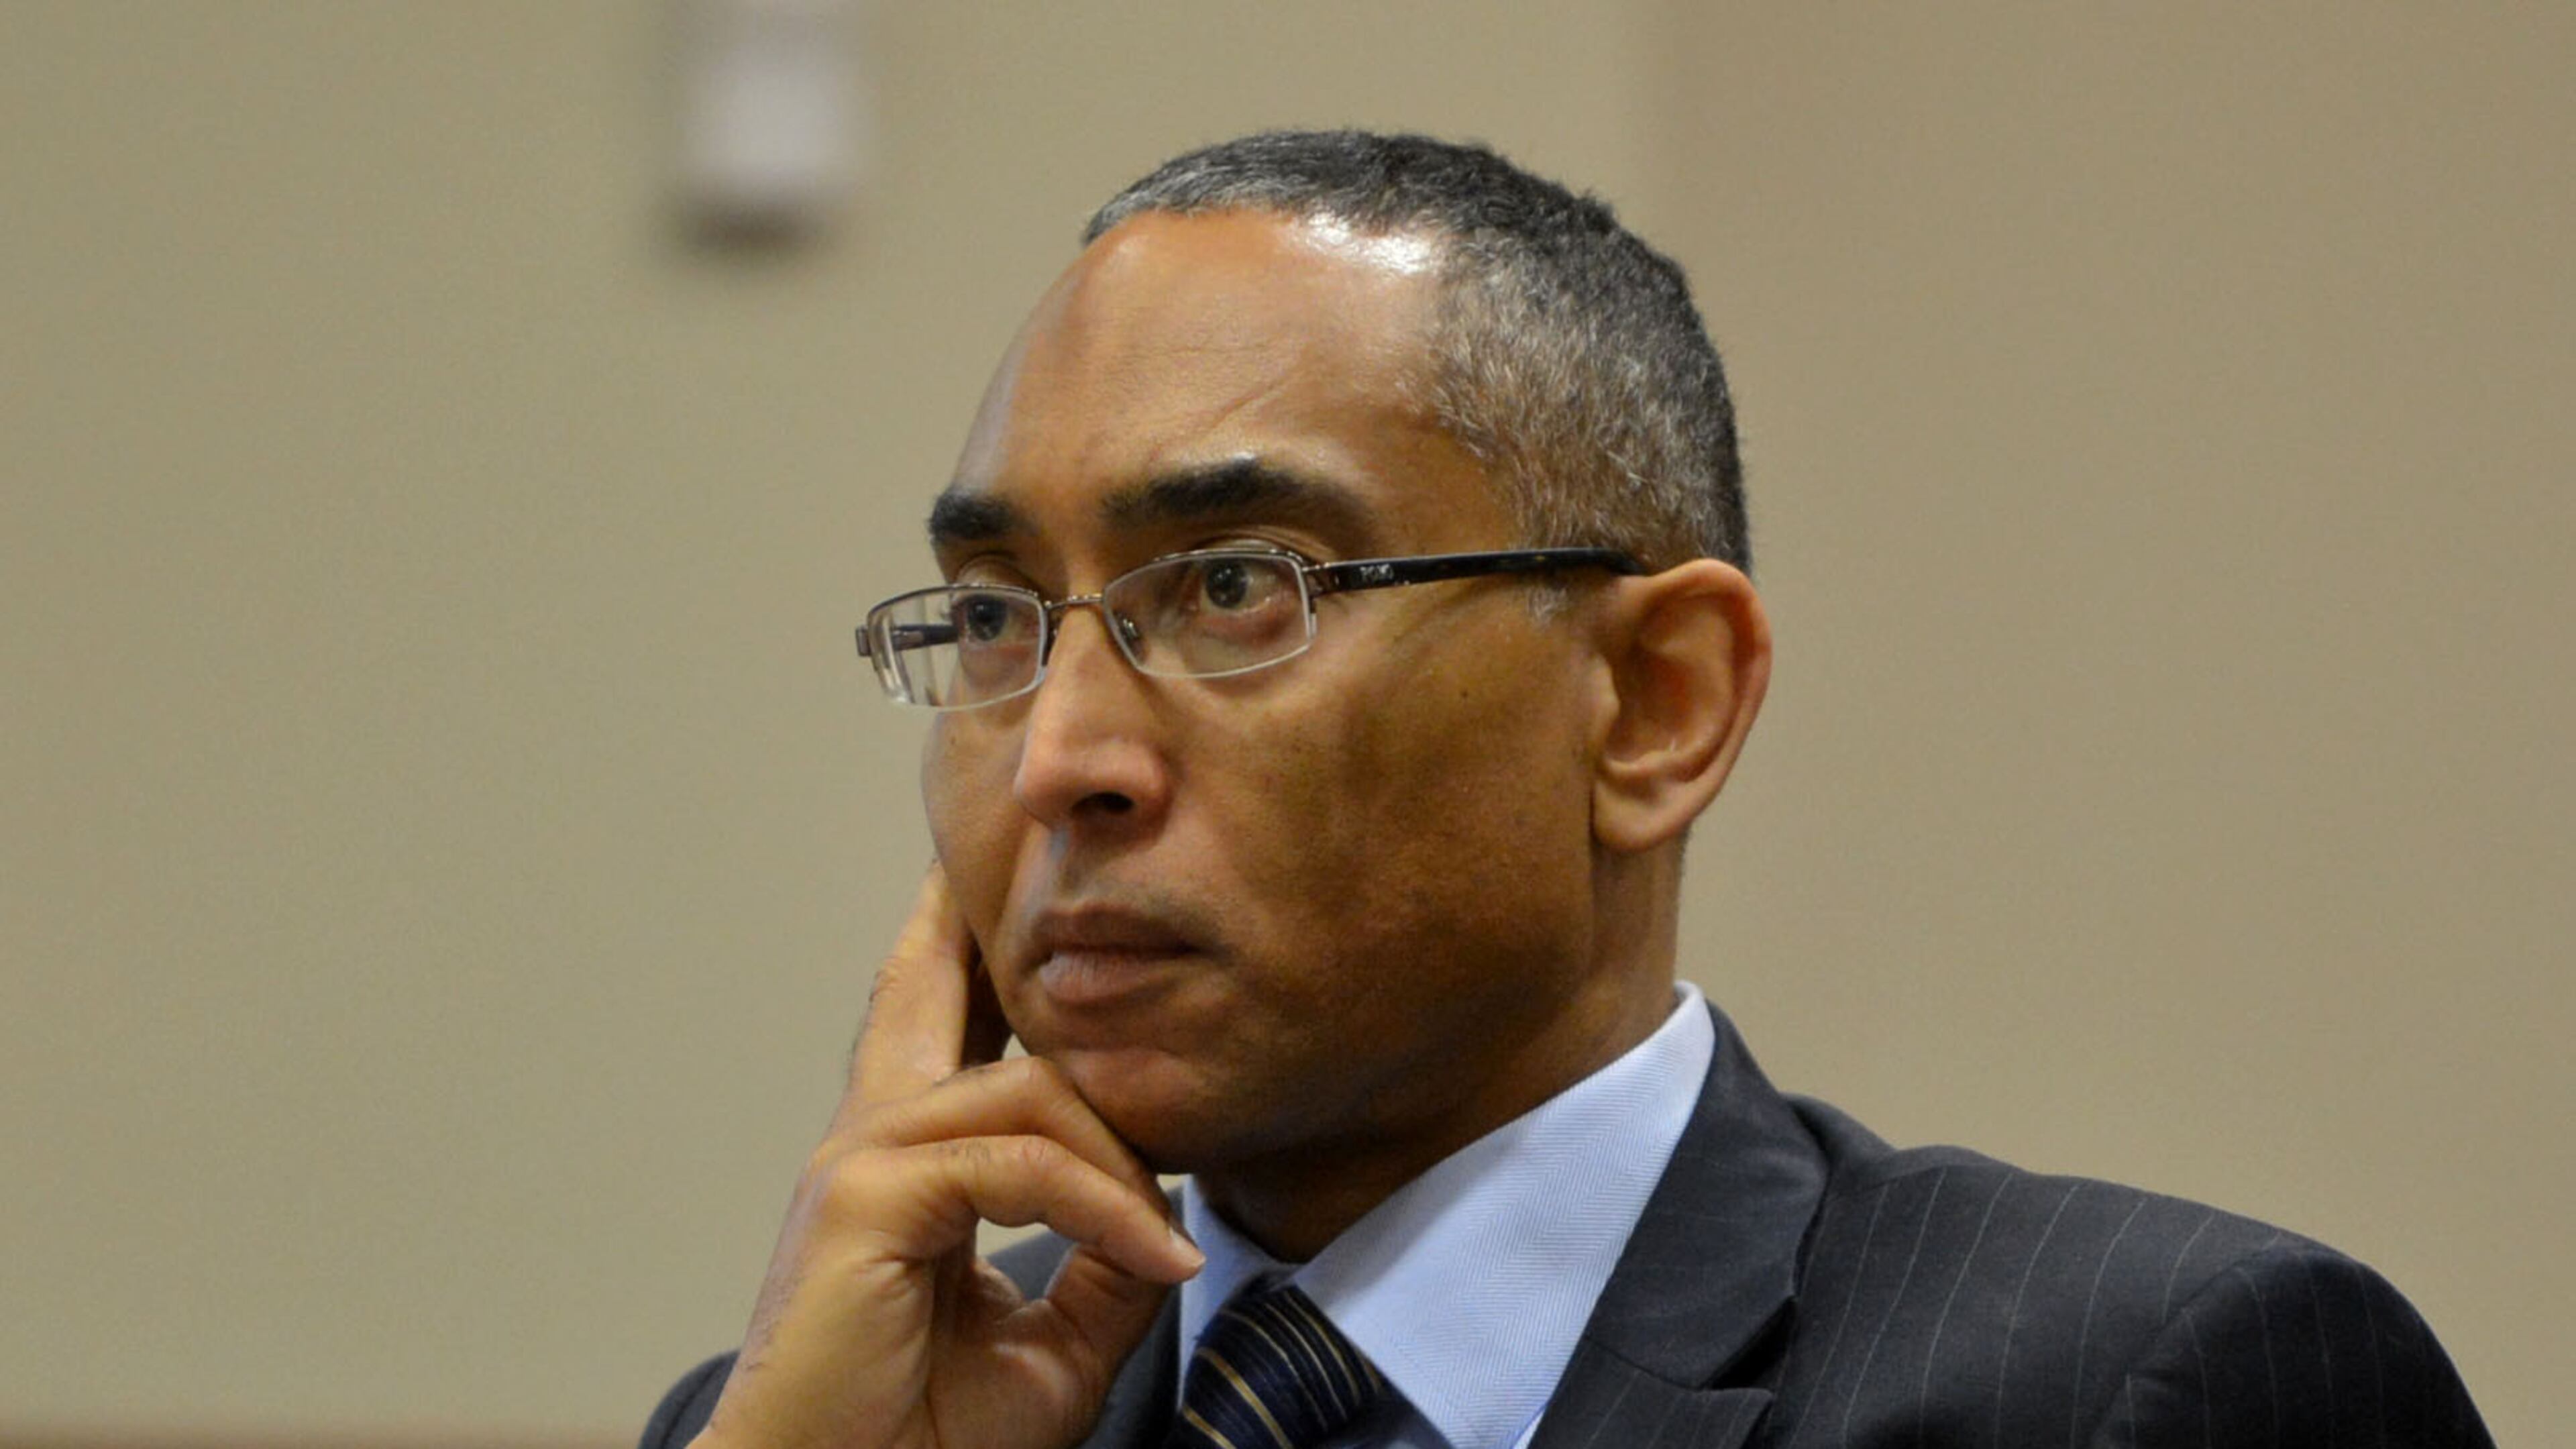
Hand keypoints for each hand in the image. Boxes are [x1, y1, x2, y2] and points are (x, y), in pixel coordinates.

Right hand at [693, 866, 1202, 1448]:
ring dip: (1117, 1159)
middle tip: (1041, 859)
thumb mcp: (1051, 1348)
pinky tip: (1152, 1255)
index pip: (923, 1026)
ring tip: (1164, 1241)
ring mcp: (860, 1160)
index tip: (980, 886)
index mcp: (899, 1165)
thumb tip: (1166, 1219)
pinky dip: (1100, 1208)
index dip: (947, 947)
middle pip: (930, 996)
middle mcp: (869, 1141)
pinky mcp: (866, 1198)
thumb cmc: (920, 1435)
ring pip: (1025, 1094)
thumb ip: (1102, 1268)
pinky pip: (1020, 1167)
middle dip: (973, 919)